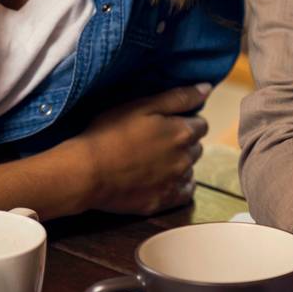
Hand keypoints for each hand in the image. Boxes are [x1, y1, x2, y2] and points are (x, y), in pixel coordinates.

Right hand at [67, 85, 209, 214]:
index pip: (201, 125)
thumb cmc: (110, 133)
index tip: (166, 122)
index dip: (185, 121)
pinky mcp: (162, 202)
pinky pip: (183, 193)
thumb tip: (207, 88)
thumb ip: (179, 97)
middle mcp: (185, 159)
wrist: (86, 172)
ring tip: (153, 160)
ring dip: (179, 163)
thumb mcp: (142, 106)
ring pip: (189, 169)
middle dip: (183, 142)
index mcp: (182, 133)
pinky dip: (177, 185)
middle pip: (196, 147)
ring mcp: (174, 183)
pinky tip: (161, 179)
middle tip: (157, 141)